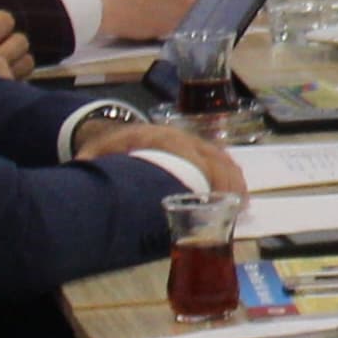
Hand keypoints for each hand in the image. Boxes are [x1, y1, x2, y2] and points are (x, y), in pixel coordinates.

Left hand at [68, 112, 243, 191]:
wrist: (105, 128)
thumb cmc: (103, 149)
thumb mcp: (94, 160)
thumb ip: (95, 174)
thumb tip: (95, 193)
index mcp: (155, 138)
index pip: (189, 155)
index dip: (207, 175)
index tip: (218, 198)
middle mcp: (176, 135)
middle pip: (211, 156)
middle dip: (228, 181)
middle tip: (238, 208)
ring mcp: (186, 136)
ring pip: (219, 154)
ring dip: (233, 178)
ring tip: (242, 204)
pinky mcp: (190, 142)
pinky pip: (217, 153)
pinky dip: (229, 170)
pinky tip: (237, 189)